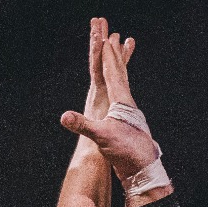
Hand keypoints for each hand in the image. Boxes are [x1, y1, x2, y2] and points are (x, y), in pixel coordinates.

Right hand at [60, 28, 154, 177]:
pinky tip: (115, 92)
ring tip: (117, 58)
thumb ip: (83, 125)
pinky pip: (120, 97)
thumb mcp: (102, 137)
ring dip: (118, 69)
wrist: (143, 169)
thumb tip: (64, 116)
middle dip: (115, 55)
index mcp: (121, 101)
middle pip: (120, 73)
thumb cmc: (126, 151)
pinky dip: (117, 87)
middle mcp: (127, 103)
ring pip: (122, 84)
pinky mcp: (127, 122)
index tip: (105, 39)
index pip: (113, 73)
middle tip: (113, 37)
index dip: (108, 56)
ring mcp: (128, 113)